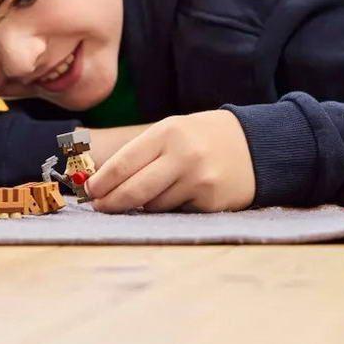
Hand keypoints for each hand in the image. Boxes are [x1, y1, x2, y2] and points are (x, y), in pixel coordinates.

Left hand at [85, 110, 255, 212]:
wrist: (255, 144)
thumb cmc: (200, 138)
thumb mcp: (171, 132)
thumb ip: (140, 153)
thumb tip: (102, 182)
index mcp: (166, 133)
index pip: (123, 163)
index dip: (102, 182)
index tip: (89, 192)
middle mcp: (183, 155)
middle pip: (134, 190)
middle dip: (111, 202)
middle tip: (100, 207)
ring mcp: (199, 180)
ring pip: (153, 205)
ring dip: (144, 204)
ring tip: (153, 190)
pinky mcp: (212, 202)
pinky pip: (176, 212)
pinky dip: (170, 207)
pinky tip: (180, 194)